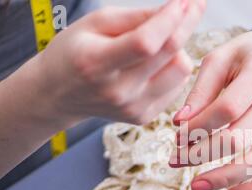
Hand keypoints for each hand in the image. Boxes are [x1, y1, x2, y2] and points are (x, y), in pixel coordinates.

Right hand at [32, 0, 205, 126]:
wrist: (60, 94)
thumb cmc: (76, 51)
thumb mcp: (95, 23)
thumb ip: (134, 18)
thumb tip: (175, 12)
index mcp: (96, 64)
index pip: (145, 43)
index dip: (169, 19)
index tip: (184, 1)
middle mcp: (118, 92)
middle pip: (171, 56)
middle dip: (186, 24)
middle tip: (191, 6)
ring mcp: (133, 108)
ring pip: (181, 72)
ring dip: (178, 50)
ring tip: (162, 42)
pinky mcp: (143, 116)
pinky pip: (177, 87)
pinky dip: (172, 69)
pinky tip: (156, 64)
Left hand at [170, 27, 251, 189]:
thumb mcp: (222, 58)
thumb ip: (200, 90)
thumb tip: (178, 124)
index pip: (227, 109)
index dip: (198, 127)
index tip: (177, 135)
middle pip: (241, 139)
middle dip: (202, 155)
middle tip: (175, 160)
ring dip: (225, 179)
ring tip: (196, 185)